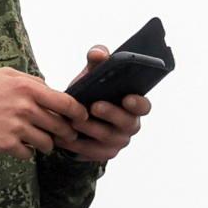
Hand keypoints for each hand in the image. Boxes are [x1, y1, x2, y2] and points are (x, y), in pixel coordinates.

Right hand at [0, 67, 83, 158]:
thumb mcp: (4, 76)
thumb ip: (31, 80)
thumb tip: (51, 89)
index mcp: (27, 87)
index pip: (65, 102)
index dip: (78, 113)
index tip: (81, 118)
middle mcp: (25, 107)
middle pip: (59, 125)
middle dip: (65, 133)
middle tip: (65, 135)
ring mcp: (17, 127)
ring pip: (46, 143)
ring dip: (47, 145)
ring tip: (41, 143)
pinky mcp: (7, 144)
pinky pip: (29, 154)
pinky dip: (27, 153)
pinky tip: (19, 147)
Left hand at [57, 45, 150, 165]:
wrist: (74, 116)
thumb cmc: (89, 92)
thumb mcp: (92, 75)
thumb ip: (97, 62)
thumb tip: (98, 53)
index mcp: (133, 104)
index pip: (144, 106)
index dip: (138, 103)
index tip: (127, 97)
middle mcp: (130, 125)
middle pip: (126, 123)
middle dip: (111, 114)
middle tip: (94, 106)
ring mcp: (118, 141)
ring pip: (107, 138)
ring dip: (90, 129)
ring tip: (74, 120)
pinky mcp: (103, 154)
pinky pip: (92, 151)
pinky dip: (77, 144)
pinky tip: (63, 136)